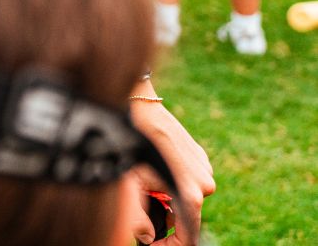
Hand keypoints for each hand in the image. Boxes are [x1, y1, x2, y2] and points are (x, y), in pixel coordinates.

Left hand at [130, 98, 214, 243]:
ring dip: (168, 201)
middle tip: (141, 220)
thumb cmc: (129, 141)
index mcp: (190, 193)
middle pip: (187, 217)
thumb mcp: (127, 183)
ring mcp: (204, 167)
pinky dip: (172, 184)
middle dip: (165, 222)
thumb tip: (146, 238)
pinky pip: (188, 179)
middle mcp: (204, 182)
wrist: (137, 102)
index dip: (173, 245)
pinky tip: (152, 172)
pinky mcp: (199, 155)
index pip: (190, 235)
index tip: (154, 245)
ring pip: (186, 197)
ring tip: (142, 188)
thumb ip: (136, 218)